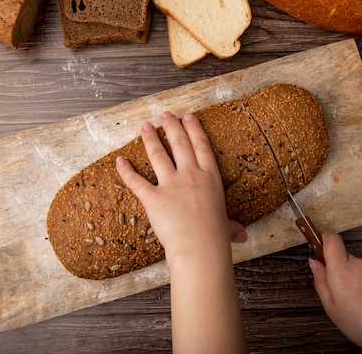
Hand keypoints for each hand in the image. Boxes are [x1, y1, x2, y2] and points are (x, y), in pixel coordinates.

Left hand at [116, 111, 248, 353]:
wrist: (200, 247)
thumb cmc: (216, 237)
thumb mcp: (227, 227)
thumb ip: (231, 227)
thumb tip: (241, 237)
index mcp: (210, 178)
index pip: (201, 146)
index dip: (194, 130)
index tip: (188, 117)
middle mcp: (191, 175)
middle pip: (180, 143)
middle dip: (171, 126)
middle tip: (165, 115)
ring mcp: (171, 184)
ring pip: (158, 154)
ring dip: (150, 139)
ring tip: (145, 127)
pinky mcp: (153, 198)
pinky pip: (136, 181)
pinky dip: (126, 171)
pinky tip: (120, 161)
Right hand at [310, 232, 361, 353]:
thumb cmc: (360, 324)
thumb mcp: (330, 306)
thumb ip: (320, 280)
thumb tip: (315, 263)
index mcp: (341, 271)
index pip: (332, 239)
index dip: (324, 239)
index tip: (319, 245)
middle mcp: (359, 265)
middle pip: (344, 256)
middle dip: (339, 268)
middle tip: (339, 290)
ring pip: (357, 266)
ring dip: (354, 277)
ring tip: (357, 300)